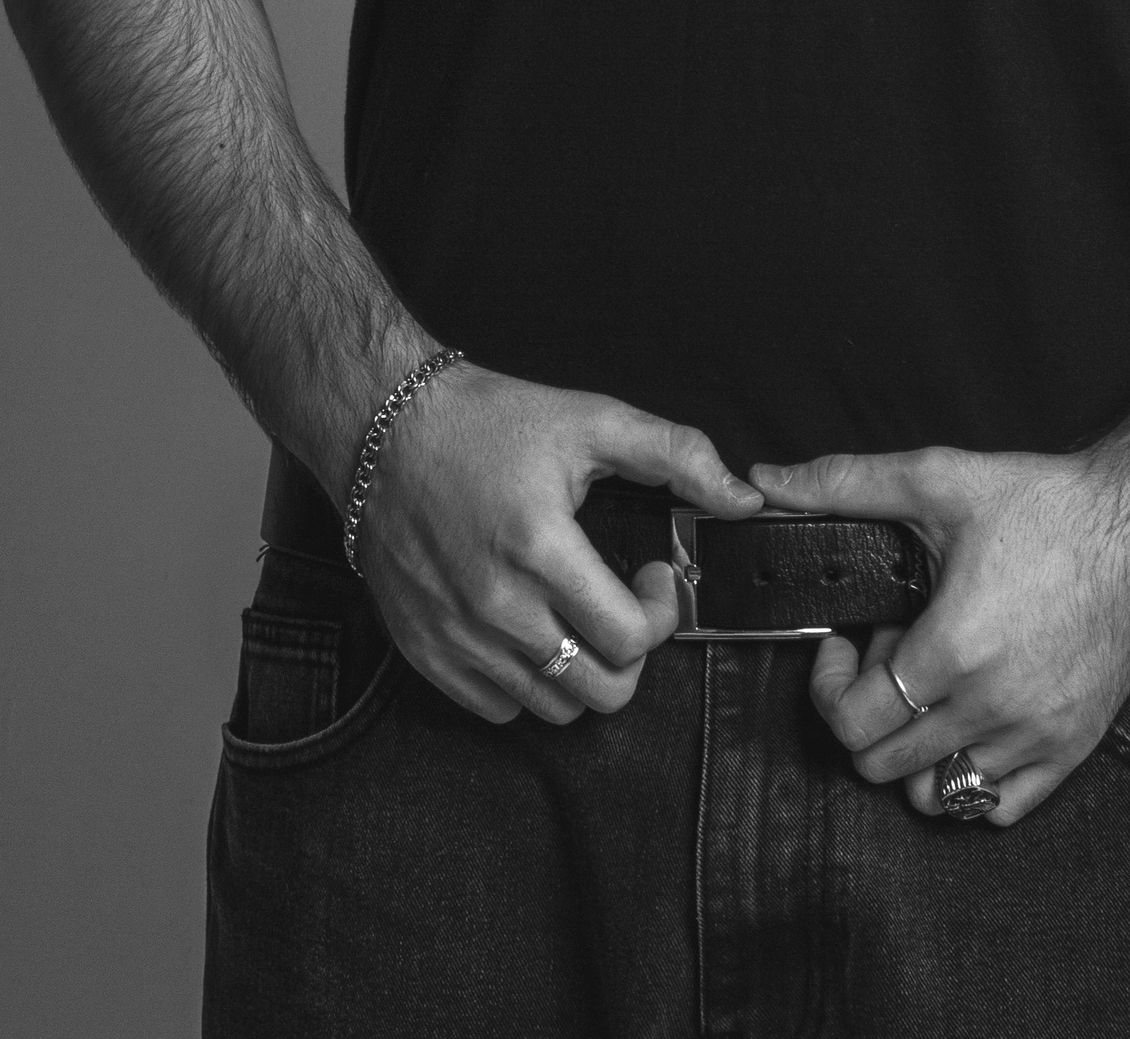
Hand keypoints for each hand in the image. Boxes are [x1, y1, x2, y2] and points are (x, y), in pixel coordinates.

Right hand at [354, 361, 761, 726]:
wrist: (386, 430)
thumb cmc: (490, 421)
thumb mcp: (592, 419)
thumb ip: (677, 454)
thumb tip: (743, 498)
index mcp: (539, 546)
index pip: (629, 638)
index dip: (661, 611)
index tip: (652, 574)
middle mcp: (494, 604)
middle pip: (600, 691)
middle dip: (631, 652)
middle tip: (623, 604)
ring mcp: (455, 636)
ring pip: (553, 709)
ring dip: (582, 671)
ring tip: (577, 615)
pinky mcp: (425, 651)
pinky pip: (498, 709)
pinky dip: (527, 684)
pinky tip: (530, 629)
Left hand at [750, 443, 1129, 826]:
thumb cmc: (1047, 503)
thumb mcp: (938, 479)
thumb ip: (843, 483)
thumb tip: (763, 482)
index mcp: (954, 651)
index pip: (854, 724)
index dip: (831, 684)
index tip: (846, 642)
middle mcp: (993, 710)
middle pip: (883, 764)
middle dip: (868, 710)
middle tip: (892, 650)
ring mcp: (1037, 738)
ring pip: (935, 795)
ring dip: (912, 749)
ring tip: (931, 683)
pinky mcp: (1072, 748)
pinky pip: (998, 808)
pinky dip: (969, 778)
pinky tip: (970, 716)